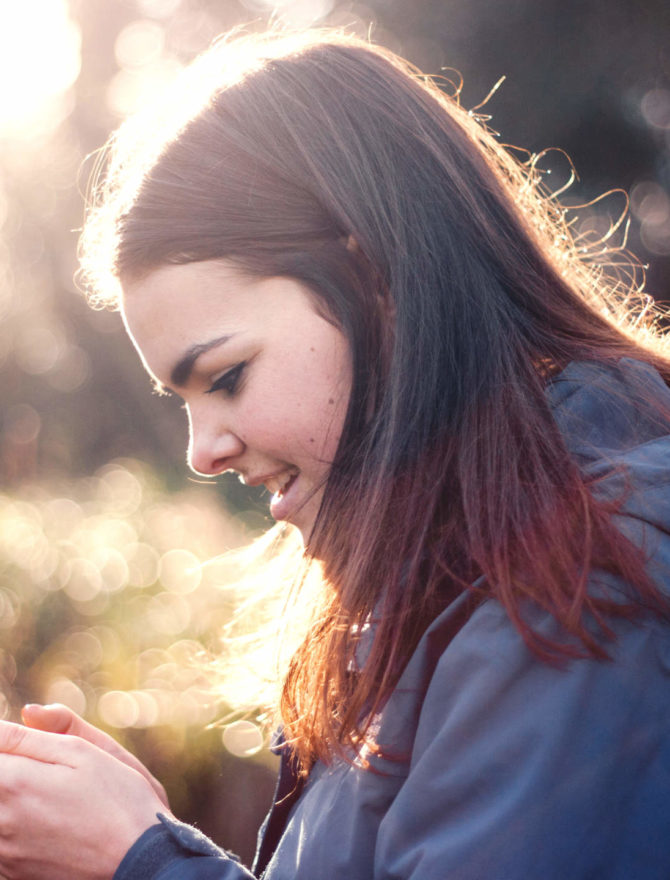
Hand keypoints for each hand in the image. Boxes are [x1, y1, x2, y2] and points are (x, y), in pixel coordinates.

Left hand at [0, 721, 169, 879]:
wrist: (137, 860)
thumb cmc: (116, 799)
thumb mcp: (83, 752)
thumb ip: (42, 731)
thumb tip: (24, 711)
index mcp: (15, 782)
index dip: (9, 743)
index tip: (31, 748)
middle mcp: (0, 819)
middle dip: (12, 767)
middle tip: (45, 769)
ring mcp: (2, 851)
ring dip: (11, 796)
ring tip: (50, 797)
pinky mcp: (12, 872)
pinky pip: (1, 839)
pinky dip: (14, 822)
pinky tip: (47, 822)